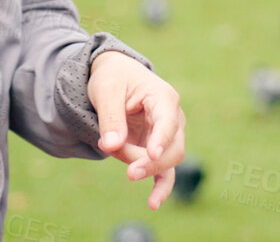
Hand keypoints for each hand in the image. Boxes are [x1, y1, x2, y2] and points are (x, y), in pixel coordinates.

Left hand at [88, 50, 186, 208]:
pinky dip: (159, 186)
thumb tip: (111, 146)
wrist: (114, 76)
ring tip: (130, 177)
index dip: (161, 139)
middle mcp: (172, 119)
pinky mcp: (156, 149)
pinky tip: (153, 203)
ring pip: (167, 162)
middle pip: (173, 148)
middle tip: (130, 173)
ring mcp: (167, 136)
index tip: (152, 155)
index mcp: (163, 97)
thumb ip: (110, 118)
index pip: (168, 122)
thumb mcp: (106, 90)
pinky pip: (163, 171)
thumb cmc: (113, 78)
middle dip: (152, 162)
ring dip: (148, 172)